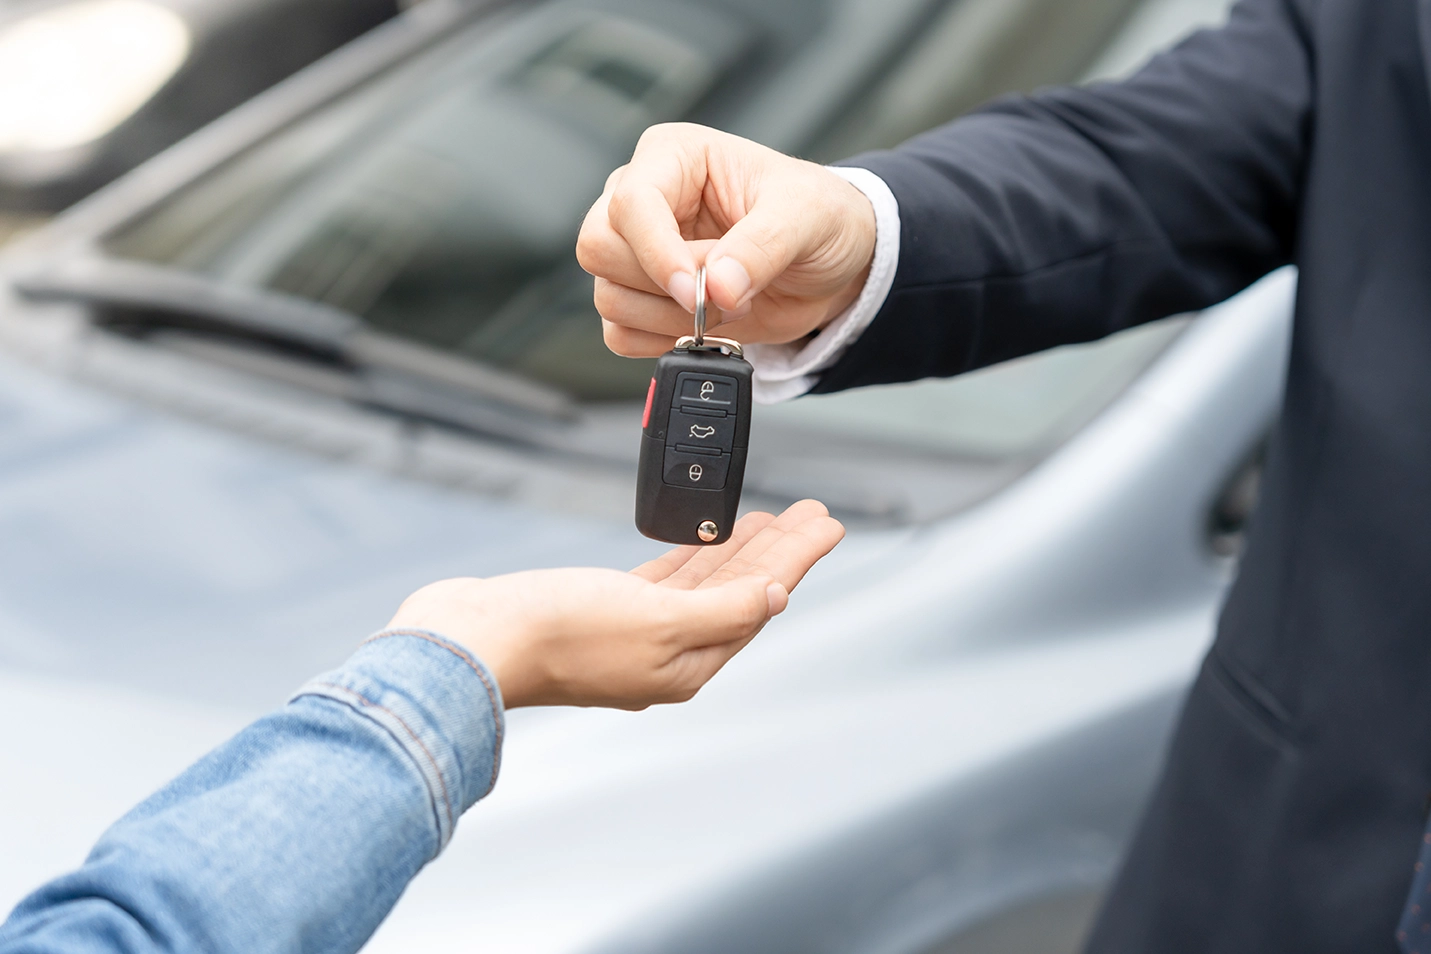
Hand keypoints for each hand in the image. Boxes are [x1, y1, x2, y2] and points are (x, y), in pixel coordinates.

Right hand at [387, 500, 844, 709]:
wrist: (472, 639)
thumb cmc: (561, 631)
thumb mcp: (658, 620)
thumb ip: (722, 609)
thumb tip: (776, 598)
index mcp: (688, 666)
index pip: (758, 603)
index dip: (796, 560)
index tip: (827, 524)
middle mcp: (668, 654)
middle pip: (740, 592)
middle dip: (779, 551)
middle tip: (814, 512)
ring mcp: (635, 633)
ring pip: (705, 583)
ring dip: (741, 549)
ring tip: (775, 518)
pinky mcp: (604, 610)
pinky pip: (667, 580)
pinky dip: (693, 557)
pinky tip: (709, 540)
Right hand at [576, 123, 876, 356]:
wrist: (830, 262)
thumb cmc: (818, 216)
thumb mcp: (807, 217)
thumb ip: (762, 246)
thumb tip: (717, 287)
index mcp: (674, 156)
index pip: (630, 202)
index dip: (658, 254)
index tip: (699, 290)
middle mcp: (646, 200)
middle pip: (598, 248)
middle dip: (664, 286)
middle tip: (724, 291)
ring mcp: (640, 252)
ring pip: (608, 296)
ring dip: (670, 317)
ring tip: (728, 304)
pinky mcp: (644, 298)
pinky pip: (620, 332)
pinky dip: (662, 340)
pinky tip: (706, 326)